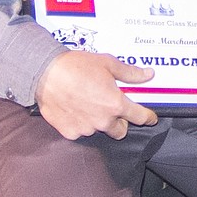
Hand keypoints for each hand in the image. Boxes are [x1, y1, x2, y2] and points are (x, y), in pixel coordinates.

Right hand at [34, 50, 157, 140]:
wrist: (45, 73)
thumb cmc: (77, 66)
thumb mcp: (108, 64)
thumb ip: (130, 73)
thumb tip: (148, 75)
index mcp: (115, 104)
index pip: (139, 117)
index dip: (148, 118)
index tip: (150, 118)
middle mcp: (103, 120)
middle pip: (120, 130)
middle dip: (120, 121)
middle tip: (111, 106)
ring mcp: (86, 128)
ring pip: (99, 130)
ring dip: (98, 121)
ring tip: (88, 103)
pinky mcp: (70, 132)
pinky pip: (81, 131)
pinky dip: (81, 123)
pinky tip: (75, 108)